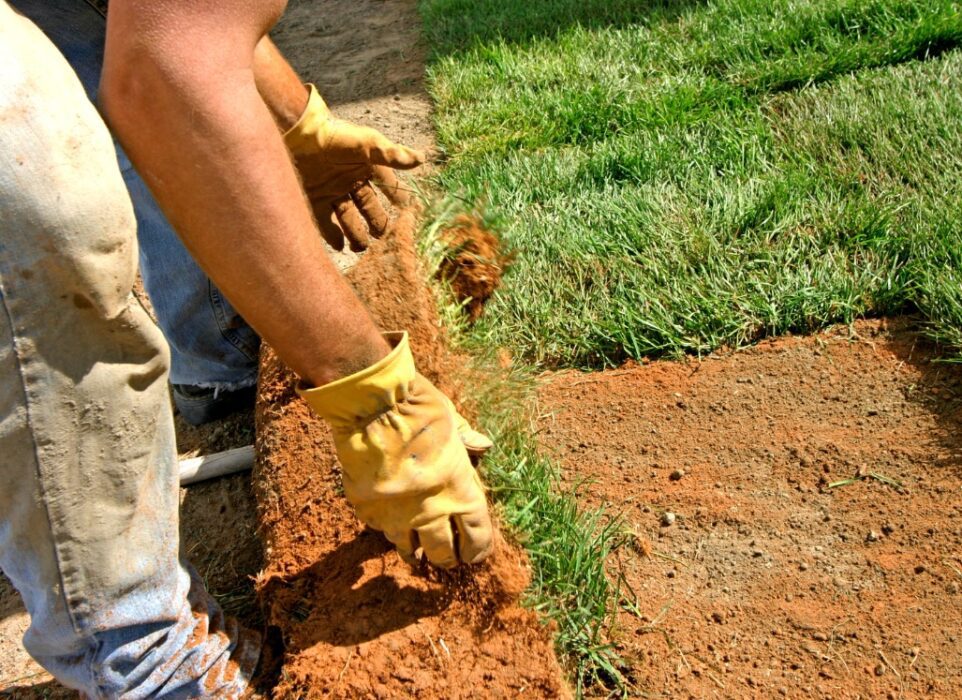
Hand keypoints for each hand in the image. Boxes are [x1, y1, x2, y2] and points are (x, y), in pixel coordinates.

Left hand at [284, 85, 423, 251]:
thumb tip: (421, 159)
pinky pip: (326, 223)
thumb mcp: (367, 144)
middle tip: (385, 237)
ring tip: (362, 247)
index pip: (388, 186)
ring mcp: (332, 192)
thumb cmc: (335, 136)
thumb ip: (391, 155)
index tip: (408, 211)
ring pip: (349, 219)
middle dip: (378, 223)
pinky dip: (333, 236)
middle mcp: (351, 181)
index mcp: (366, 167)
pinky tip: (341, 246)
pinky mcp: (314, 200)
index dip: (398, 197)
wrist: (298, 133)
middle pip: (369, 208)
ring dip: (357, 234)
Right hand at [297, 332, 493, 567]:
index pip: (476, 536)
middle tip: (446, 558)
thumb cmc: (418, 407)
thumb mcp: (451, 419)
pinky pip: (378, 527)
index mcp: (460, 490)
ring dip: (413, 551)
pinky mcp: (367, 508)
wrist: (372, 405)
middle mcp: (431, 510)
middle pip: (443, 552)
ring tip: (415, 554)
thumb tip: (484, 445)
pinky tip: (386, 522)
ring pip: (407, 548)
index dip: (477, 549)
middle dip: (447, 557)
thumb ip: (466, 438)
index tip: (475, 554)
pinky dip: (384, 526)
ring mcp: (396, 513)